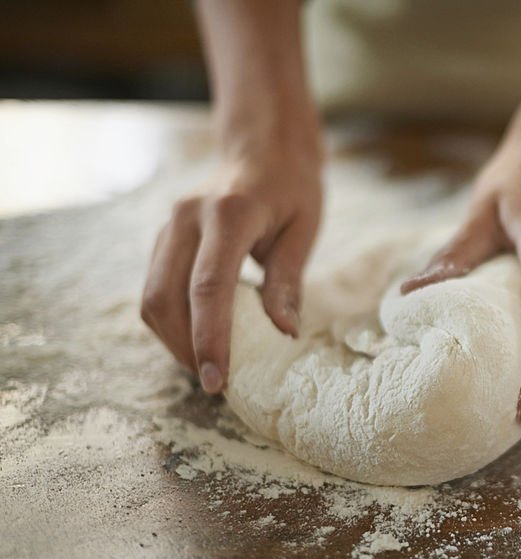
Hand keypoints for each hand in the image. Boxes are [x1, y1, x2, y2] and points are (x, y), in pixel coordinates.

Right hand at [141, 140, 322, 392]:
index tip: (218, 380)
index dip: (209, 338)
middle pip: (165, 297)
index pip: (208, 287)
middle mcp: (188, 218)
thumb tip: (284, 333)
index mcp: (229, 214)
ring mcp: (169, 226)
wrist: (264, 148)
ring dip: (174, 340)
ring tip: (208, 367)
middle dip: (185, 348)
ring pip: (151, 296)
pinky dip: (172, 322)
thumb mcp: (304, 229)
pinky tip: (198, 340)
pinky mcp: (164, 237)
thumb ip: (288, 281)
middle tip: (216, 384)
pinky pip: (155, 288)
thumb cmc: (292, 189)